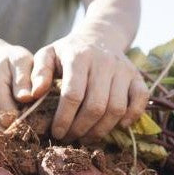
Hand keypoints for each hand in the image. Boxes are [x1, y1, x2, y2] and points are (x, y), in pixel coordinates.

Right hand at [0, 40, 33, 132]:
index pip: (9, 117)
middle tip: (37, 132)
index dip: (27, 122)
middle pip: (1, 132)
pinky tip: (19, 135)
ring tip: (28, 135)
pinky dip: (6, 140)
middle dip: (20, 135)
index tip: (42, 122)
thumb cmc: (12, 61)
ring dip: (12, 140)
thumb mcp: (21, 60)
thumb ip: (23, 78)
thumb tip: (26, 97)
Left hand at [31, 32, 148, 140]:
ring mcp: (124, 69)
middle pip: (95, 106)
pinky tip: (118, 126)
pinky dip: (132, 116)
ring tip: (86, 137)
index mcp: (79, 57)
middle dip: (80, 129)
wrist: (100, 35)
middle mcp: (104, 62)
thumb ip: (38, 73)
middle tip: (70, 138)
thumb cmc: (68, 52)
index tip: (56, 133)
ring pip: (116, 109)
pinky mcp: (137, 76)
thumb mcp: (47, 55)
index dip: (64, 119)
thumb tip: (32, 95)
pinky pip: (141, 100)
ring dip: (101, 130)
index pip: (73, 95)